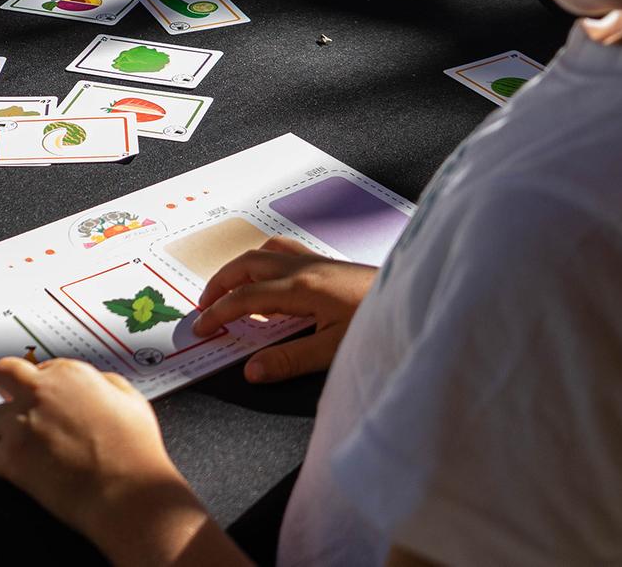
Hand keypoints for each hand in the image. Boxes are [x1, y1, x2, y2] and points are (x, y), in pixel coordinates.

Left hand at [0, 357, 207, 549]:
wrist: (128, 494)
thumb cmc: (135, 451)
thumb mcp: (130, 399)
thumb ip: (103, 382)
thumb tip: (91, 384)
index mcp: (69, 375)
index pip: (35, 367)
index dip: (39, 384)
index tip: (42, 397)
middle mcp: (39, 393)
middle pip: (3, 376)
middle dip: (7, 390)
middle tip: (16, 408)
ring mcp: (20, 425)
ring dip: (6, 430)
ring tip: (29, 448)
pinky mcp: (10, 458)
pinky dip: (5, 464)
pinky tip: (28, 471)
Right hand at [191, 237, 376, 382]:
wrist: (419, 299)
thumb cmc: (380, 324)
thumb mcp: (334, 351)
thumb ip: (289, 360)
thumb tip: (251, 370)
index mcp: (301, 287)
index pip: (245, 297)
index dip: (218, 313)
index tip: (202, 328)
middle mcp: (305, 267)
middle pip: (247, 264)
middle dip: (219, 283)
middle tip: (204, 307)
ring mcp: (317, 261)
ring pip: (265, 252)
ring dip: (240, 268)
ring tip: (229, 289)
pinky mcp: (329, 263)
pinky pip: (284, 252)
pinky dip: (264, 262)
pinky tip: (270, 279)